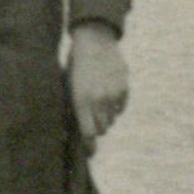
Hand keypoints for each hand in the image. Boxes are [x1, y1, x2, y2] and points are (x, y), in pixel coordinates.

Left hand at [68, 23, 128, 151]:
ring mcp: (113, 95)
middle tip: (92, 117)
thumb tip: (80, 132)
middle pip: (102, 129)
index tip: (90, 153)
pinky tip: (108, 91)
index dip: (89, 145)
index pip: (88, 134)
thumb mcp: (69, 86)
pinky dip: (116, 104)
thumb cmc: (76, 65)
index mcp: (81, 101)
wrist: (94, 41)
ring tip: (99, 98)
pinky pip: (121, 107)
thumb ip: (75, 108)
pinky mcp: (124, 88)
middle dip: (97, 126)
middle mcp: (98, 100)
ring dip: (106, 114)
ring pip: (112, 118)